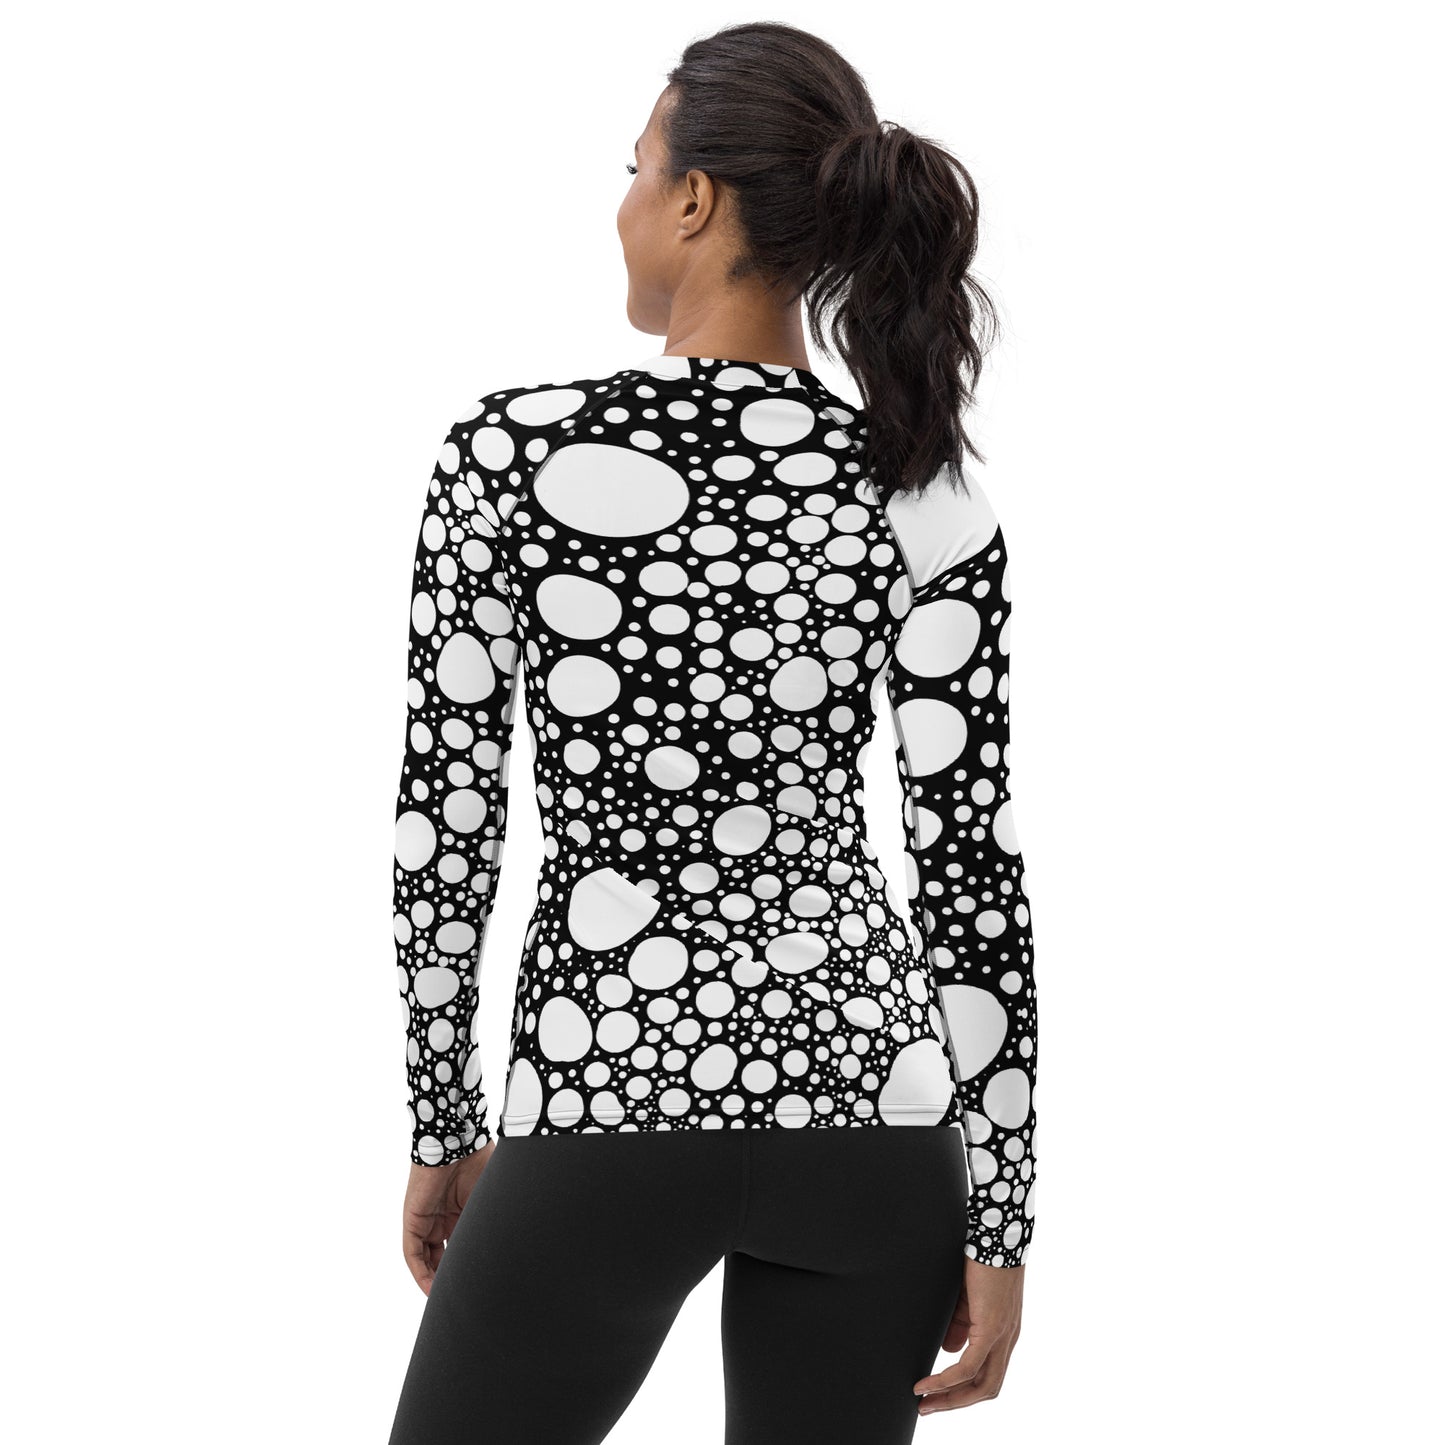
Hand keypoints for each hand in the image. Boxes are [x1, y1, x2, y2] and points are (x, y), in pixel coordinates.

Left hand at [401, 1139, 493, 1294]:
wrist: (459, 1141)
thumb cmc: (480, 1162)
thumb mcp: (489, 1200)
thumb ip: (491, 1222)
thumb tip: (510, 1246)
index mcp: (462, 1213)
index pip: (461, 1247)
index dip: (466, 1266)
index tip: (477, 1284)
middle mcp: (443, 1219)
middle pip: (442, 1257)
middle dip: (450, 1278)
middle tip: (462, 1297)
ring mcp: (427, 1220)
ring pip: (426, 1259)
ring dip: (435, 1280)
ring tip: (447, 1299)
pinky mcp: (413, 1220)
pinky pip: (413, 1253)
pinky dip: (420, 1272)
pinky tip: (431, 1288)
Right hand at [913, 1257, 1024, 1413]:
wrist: (995, 1235)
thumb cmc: (980, 1260)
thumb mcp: (967, 1298)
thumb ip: (960, 1325)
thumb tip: (947, 1349)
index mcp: (1003, 1334)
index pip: (987, 1375)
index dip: (963, 1390)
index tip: (936, 1395)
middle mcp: (1007, 1340)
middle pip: (986, 1389)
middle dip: (954, 1402)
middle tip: (926, 1408)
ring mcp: (1002, 1336)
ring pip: (982, 1385)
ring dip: (950, 1398)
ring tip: (924, 1401)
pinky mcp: (992, 1327)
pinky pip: (970, 1365)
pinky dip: (947, 1379)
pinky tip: (927, 1382)